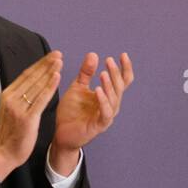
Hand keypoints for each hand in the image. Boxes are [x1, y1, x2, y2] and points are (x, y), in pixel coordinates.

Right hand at [0, 51, 62, 181]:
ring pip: (37, 85)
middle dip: (46, 64)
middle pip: (32, 77)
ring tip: (60, 61)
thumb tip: (30, 86)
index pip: (26, 75)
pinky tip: (57, 77)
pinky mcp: (27, 117)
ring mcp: (18, 107)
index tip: (50, 57)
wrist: (4, 152)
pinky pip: (41, 99)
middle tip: (58, 54)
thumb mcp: (12, 110)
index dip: (39, 64)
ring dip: (49, 71)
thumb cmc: (11, 134)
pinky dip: (49, 87)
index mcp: (8, 95)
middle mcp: (11, 98)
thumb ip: (19, 98)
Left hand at [52, 52, 131, 166]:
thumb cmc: (72, 112)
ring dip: (109, 85)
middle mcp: (111, 105)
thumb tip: (94, 54)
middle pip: (119, 87)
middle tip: (109, 60)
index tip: (123, 55)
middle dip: (115, 73)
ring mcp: (106, 116)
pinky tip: (97, 90)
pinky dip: (103, 101)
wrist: (62, 134)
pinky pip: (105, 113)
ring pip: (114, 99)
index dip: (125, 68)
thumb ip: (86, 73)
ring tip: (103, 73)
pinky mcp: (99, 125)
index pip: (123, 81)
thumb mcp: (77, 87)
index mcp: (108, 96)